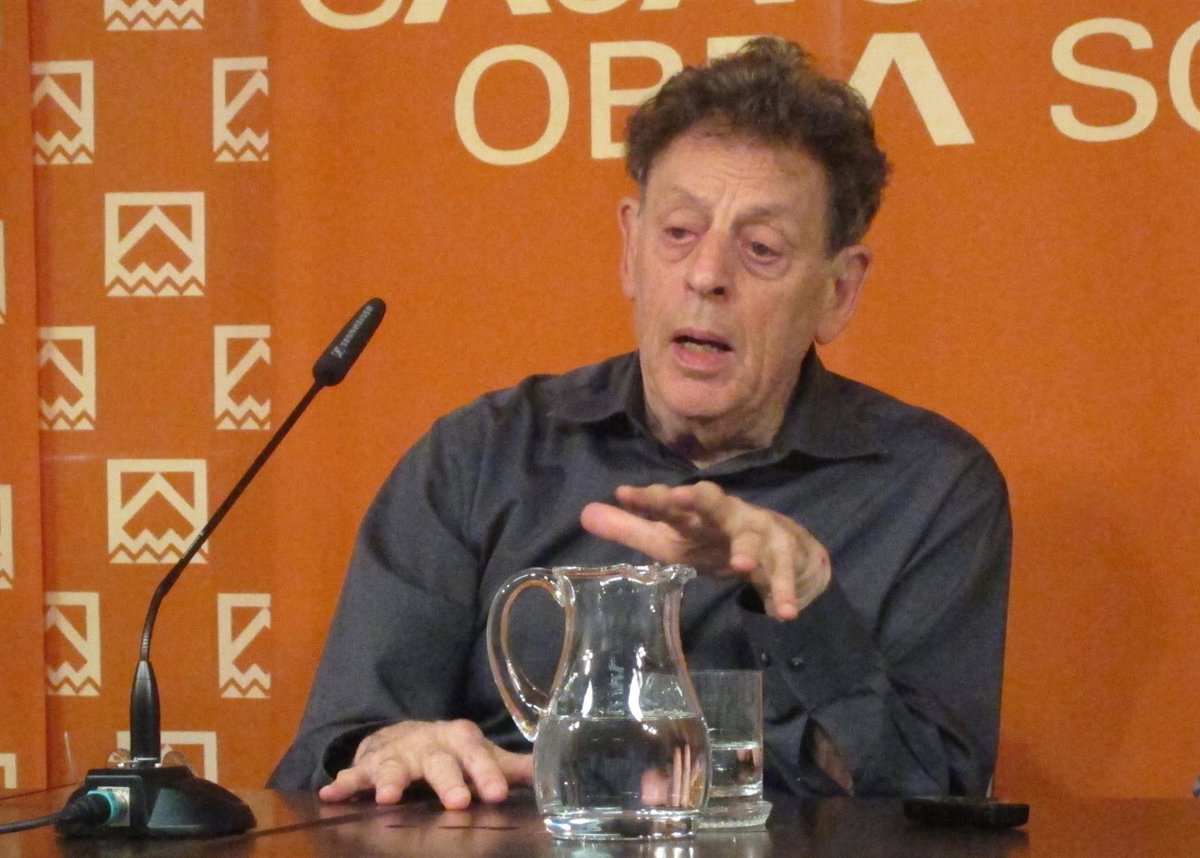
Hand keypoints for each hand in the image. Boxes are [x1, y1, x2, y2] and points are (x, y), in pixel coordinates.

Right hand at [317, 720, 532, 808]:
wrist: (405, 735)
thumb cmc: (453, 752)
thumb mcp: (481, 756)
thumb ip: (511, 768)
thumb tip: (550, 774)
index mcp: (461, 739)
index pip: (478, 754)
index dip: (487, 773)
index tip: (496, 794)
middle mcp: (430, 743)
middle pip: (441, 762)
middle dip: (448, 781)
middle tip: (457, 802)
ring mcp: (398, 753)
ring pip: (396, 766)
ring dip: (392, 781)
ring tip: (389, 798)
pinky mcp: (370, 764)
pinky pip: (356, 774)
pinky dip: (344, 783)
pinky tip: (331, 793)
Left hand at [580, 481, 829, 620]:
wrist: (782, 548)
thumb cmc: (714, 541)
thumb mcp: (671, 539)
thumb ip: (632, 528)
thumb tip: (585, 513)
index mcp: (694, 513)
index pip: (668, 501)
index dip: (647, 498)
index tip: (623, 495)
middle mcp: (726, 514)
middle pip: (712, 502)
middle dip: (698, 499)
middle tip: (680, 496)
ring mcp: (759, 532)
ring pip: (753, 538)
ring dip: (749, 550)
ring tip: (742, 566)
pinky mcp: (785, 554)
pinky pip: (785, 573)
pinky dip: (785, 591)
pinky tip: (783, 612)